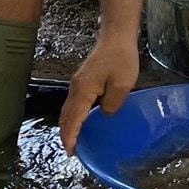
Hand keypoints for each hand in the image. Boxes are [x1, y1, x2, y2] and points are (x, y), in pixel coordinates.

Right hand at [58, 36, 140, 155]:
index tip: (71, 152)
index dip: (71, 136)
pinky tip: (81, 122)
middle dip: (66, 134)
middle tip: (72, 152)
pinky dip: (73, 116)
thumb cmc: (121, 58)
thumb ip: (111, 104)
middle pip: (66, 116)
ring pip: (68, 110)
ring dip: (69, 126)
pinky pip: (74, 104)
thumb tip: (103, 113)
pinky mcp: (82, 81)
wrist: (116, 36)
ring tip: (74, 141)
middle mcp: (75, 88)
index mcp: (83, 90)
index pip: (73, 119)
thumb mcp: (122, 85)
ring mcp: (77, 83)